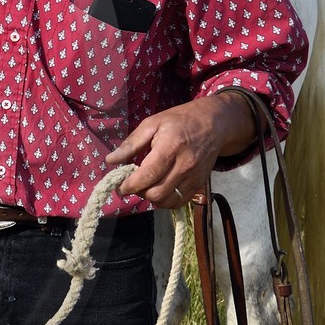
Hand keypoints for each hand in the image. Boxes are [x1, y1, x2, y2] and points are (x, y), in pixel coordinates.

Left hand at [106, 92, 257, 209]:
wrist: (214, 123)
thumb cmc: (179, 121)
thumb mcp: (152, 124)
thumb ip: (131, 144)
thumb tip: (111, 160)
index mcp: (171, 147)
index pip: (148, 175)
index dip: (130, 185)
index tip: (119, 186)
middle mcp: (185, 165)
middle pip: (156, 193)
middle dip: (139, 192)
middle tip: (132, 184)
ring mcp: (194, 177)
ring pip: (167, 201)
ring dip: (151, 198)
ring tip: (146, 185)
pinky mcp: (199, 184)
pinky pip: (178, 202)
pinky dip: (165, 201)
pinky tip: (159, 188)